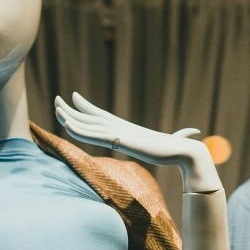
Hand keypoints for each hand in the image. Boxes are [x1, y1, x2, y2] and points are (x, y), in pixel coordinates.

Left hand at [54, 91, 221, 192]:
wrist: (185, 152)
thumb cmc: (179, 149)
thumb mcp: (173, 142)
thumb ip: (179, 135)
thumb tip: (194, 133)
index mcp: (128, 128)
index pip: (102, 115)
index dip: (86, 106)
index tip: (74, 97)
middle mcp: (122, 128)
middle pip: (91, 117)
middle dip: (72, 109)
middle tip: (57, 100)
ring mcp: (121, 134)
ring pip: (89, 124)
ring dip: (71, 117)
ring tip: (56, 109)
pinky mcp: (122, 141)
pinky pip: (95, 135)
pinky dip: (80, 130)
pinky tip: (68, 126)